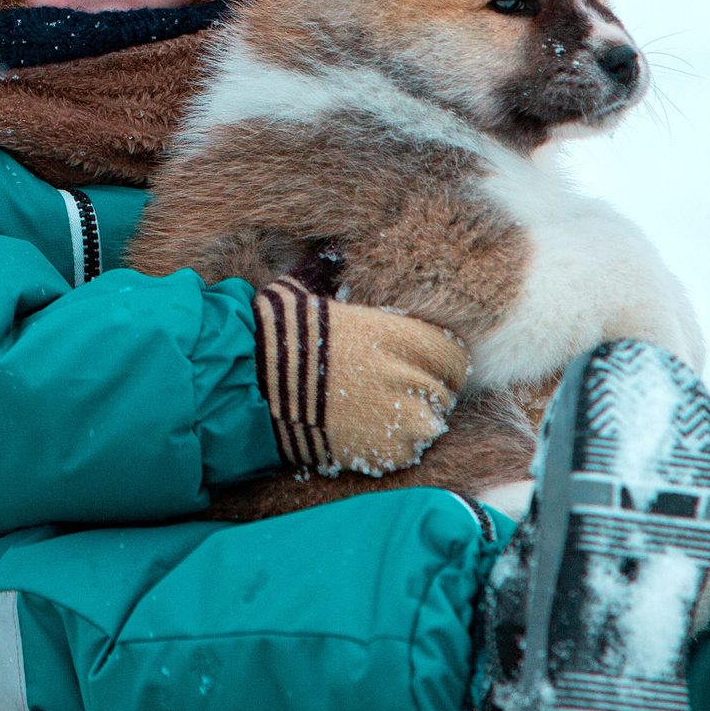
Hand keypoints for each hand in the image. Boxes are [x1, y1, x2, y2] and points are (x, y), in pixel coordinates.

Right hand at [253, 279, 466, 475]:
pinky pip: (408, 452)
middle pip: (443, 392)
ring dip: (413, 421)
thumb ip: (348, 287)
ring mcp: (401, 420)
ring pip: (430, 425)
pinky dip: (393, 446)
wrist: (255, 386)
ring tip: (381, 415)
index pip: (454, 355)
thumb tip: (337, 256)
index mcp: (402, 336)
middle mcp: (409, 377)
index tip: (427, 366)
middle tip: (396, 392)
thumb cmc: (284, 334)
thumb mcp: (320, 293)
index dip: (442, 362)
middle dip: (426, 392)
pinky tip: (366, 433)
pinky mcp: (385, 454)